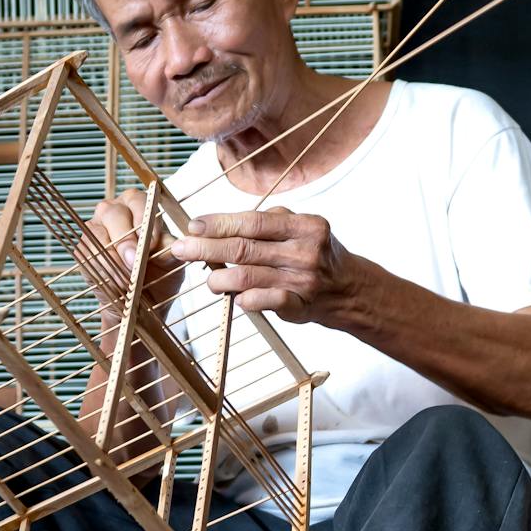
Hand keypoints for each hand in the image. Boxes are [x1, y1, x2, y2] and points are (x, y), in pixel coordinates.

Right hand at [80, 188, 178, 327]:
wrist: (141, 300)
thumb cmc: (158, 274)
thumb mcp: (170, 263)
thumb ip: (169, 251)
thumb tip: (174, 246)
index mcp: (138, 205)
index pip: (139, 202)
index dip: (144, 221)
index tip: (153, 243)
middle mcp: (114, 210)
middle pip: (113, 214)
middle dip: (124, 240)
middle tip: (134, 262)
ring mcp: (96, 228)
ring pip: (97, 234)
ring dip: (111, 257)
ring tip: (125, 278)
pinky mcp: (84, 248)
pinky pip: (86, 253)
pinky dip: (100, 268)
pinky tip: (113, 281)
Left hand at [169, 208, 361, 324]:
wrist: (349, 289)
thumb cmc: (316, 253)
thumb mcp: (301, 228)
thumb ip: (267, 222)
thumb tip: (217, 224)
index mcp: (305, 226)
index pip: (253, 222)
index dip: (219, 224)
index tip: (193, 226)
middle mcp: (304, 252)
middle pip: (244, 249)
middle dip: (206, 249)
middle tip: (181, 249)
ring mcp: (302, 281)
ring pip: (248, 278)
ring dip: (219, 278)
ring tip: (207, 279)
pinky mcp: (300, 307)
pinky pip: (265, 303)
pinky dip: (244, 299)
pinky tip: (234, 298)